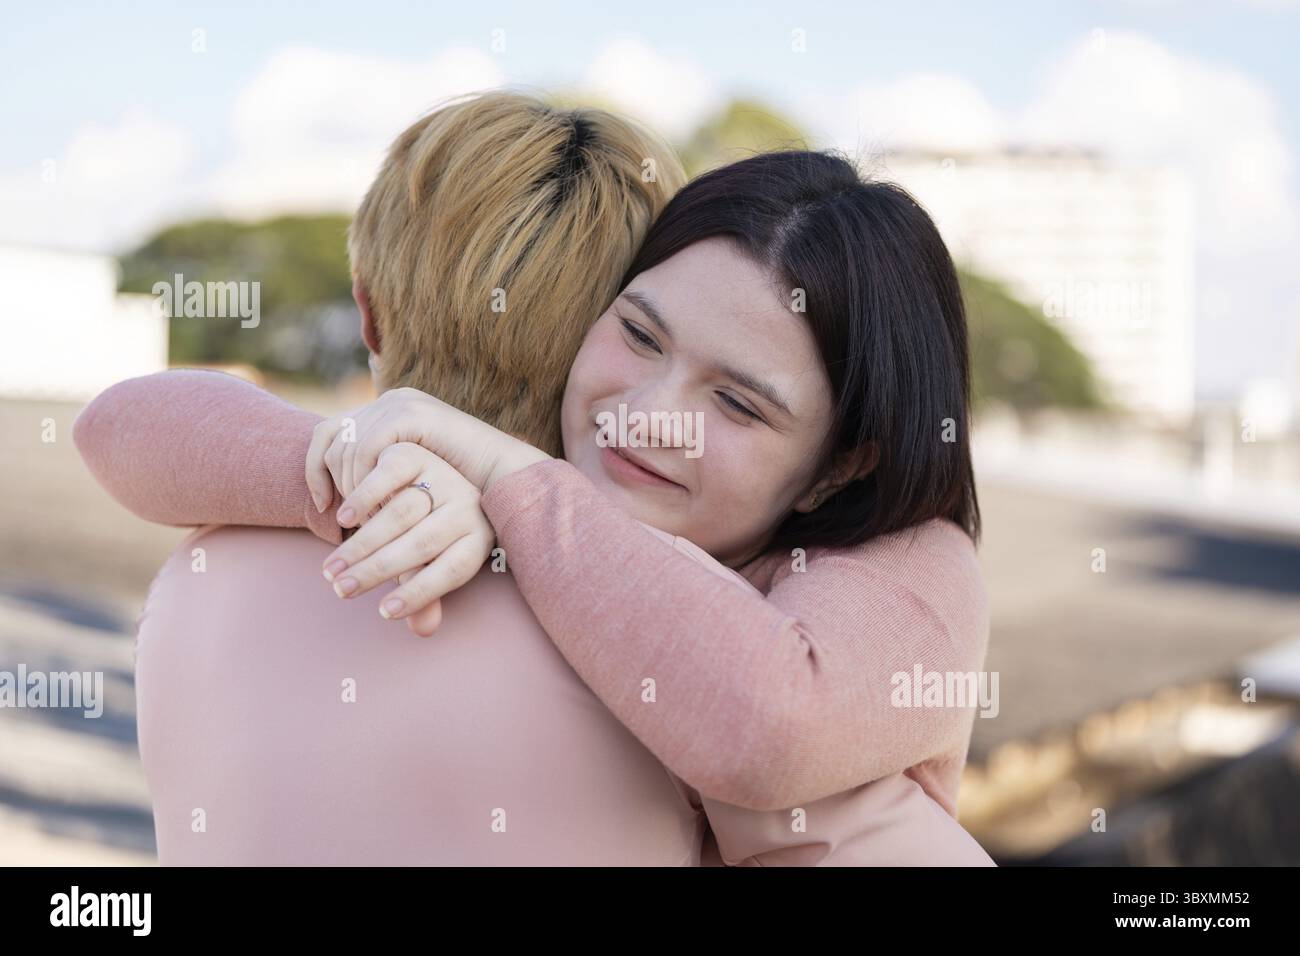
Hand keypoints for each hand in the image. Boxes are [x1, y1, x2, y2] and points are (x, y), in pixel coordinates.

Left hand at [305, 388, 546, 511]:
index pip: (331, 431)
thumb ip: (383, 482)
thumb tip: (343, 504)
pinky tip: (368, 509)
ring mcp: (401, 403)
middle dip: (330, 480)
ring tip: (358, 520)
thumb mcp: (413, 484)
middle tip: (341, 519)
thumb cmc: (464, 492)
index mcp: (388, 413)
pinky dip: (363, 483)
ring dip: (349, 486)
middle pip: (333, 436)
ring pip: (348, 445)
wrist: (506, 476)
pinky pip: (368, 448)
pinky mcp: (412, 414)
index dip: (316, 468)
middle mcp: (391, 401)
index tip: (323, 506)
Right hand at [318, 442, 494, 636]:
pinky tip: (342, 519)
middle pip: (422, 544)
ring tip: (332, 570)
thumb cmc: (436, 536)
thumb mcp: (436, 563)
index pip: (454, 570)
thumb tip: (422, 630)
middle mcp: (466, 506)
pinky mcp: (416, 455)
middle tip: (341, 590)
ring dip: (361, 544)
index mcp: (478, 538)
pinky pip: (389, 474)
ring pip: (400, 513)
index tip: (384, 612)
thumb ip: (426, 595)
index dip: (419, 594)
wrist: (444, 479)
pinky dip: (363, 497)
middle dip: (377, 571)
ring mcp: (441, 477)